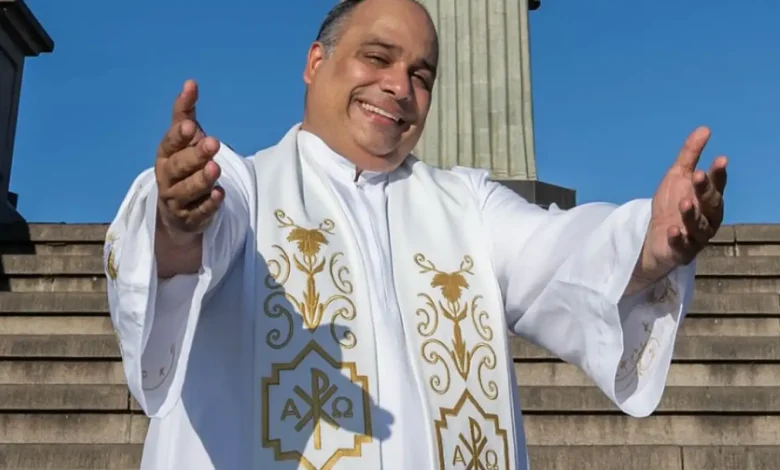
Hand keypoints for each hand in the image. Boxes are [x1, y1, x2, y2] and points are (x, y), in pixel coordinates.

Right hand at [155, 80, 223, 240]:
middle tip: (213, 143)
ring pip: (187, 190)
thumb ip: (186, 112)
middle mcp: (167, 177)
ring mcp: (177, 199)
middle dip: (194, 155)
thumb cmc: (183, 164)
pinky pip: (198, 212)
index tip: (191, 126)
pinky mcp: (191, 218)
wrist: (178, 209)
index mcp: (165, 155)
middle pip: (178, 167)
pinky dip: (208, 204)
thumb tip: (191, 82)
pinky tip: (219, 194)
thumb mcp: (184, 138)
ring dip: (201, 179)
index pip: (169, 143)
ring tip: (216, 168)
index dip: (178, 136)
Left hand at [641, 126, 727, 278]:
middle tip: (697, 176)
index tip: (719, 159)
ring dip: (692, 215)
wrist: (654, 237)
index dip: (718, 174)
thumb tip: (705, 129)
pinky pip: (683, 247)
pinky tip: (672, 230)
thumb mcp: (677, 177)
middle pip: (711, 205)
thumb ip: (690, 155)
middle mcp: (708, 218)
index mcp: (709, 199)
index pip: (717, 185)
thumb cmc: (671, 205)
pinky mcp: (682, 252)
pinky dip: (678, 239)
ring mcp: (696, 237)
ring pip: (699, 227)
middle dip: (705, 191)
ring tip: (683, 203)